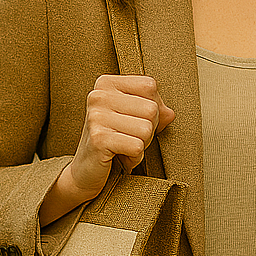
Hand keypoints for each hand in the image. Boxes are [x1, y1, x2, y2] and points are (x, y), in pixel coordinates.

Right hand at [70, 74, 175, 200]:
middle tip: (130, 138)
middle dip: (149, 129)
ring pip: (147, 129)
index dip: (153, 106)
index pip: (149, 86)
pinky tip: (121, 157)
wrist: (86, 172)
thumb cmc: (113, 140)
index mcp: (106, 83)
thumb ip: (155, 109)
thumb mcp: (133, 118)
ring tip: (124, 147)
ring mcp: (96, 117)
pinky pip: (137, 147)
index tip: (135, 119)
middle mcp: (98, 96)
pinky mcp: (98, 139)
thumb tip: (170, 114)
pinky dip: (135, 158)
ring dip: (142, 145)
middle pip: (151, 108)